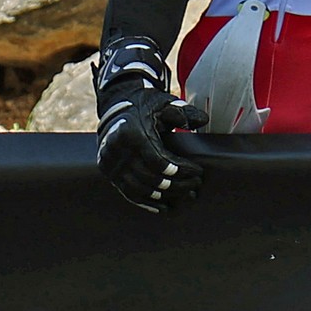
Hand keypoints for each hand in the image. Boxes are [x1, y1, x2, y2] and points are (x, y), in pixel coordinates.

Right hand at [93, 36, 206, 212]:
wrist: (116, 106)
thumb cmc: (145, 105)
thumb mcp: (164, 103)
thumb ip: (183, 112)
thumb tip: (202, 121)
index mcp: (130, 133)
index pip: (157, 160)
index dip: (179, 169)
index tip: (197, 171)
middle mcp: (115, 150)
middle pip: (149, 178)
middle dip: (176, 185)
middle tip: (196, 186)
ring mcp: (109, 163)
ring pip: (138, 189)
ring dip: (164, 196)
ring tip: (186, 195)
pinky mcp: (108, 172)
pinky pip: (127, 193)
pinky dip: (146, 202)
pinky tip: (163, 207)